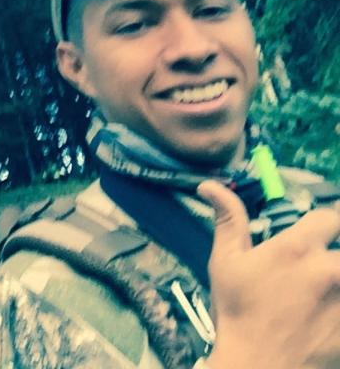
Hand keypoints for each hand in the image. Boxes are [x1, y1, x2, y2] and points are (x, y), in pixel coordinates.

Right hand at [199, 180, 339, 368]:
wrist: (258, 366)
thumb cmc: (238, 313)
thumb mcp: (225, 262)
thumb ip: (228, 220)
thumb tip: (210, 186)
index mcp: (297, 249)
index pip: (329, 215)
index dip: (325, 220)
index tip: (319, 231)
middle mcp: (328, 269)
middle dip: (335, 250)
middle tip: (320, 263)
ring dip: (336, 276)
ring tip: (320, 287)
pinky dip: (338, 303)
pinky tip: (325, 309)